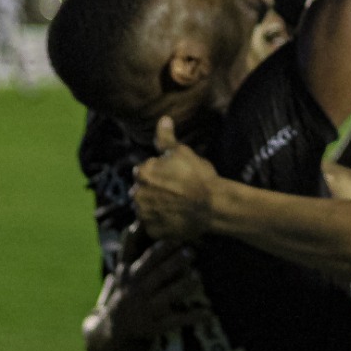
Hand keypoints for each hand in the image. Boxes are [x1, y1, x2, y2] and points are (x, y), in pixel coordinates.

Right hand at [98, 228, 209, 342]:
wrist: (112, 333)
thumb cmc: (124, 294)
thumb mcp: (121, 272)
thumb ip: (128, 249)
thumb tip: (136, 220)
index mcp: (127, 275)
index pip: (134, 255)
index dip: (148, 243)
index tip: (166, 232)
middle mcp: (134, 290)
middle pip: (155, 274)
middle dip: (172, 262)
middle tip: (191, 252)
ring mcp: (143, 309)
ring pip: (165, 296)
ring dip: (182, 286)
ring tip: (197, 276)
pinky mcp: (152, 327)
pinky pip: (175, 321)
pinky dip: (192, 317)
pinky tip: (208, 313)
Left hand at [132, 116, 217, 240]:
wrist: (212, 205)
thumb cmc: (198, 176)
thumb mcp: (182, 152)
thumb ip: (166, 138)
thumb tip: (162, 119)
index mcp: (142, 173)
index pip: (144, 171)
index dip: (159, 173)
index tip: (174, 177)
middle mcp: (137, 194)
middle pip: (142, 190)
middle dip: (154, 190)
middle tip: (176, 192)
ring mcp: (144, 215)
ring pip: (146, 208)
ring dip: (156, 207)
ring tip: (177, 205)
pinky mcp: (153, 231)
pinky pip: (153, 226)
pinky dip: (162, 223)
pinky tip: (176, 217)